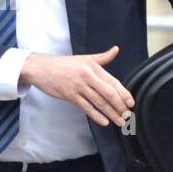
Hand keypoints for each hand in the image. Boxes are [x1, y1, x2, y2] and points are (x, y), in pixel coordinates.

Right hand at [20, 46, 134, 126]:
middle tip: (128, 115)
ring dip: (111, 113)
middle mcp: (87, 76)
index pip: (113, 82)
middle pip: (108, 93)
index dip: (123, 94)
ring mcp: (78, 86)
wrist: (41, 68)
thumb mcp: (84, 58)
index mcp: (93, 67)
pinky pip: (85, 107)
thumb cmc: (64, 64)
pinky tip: (104, 122)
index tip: (131, 103)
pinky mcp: (69, 95)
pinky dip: (96, 115)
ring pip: (98, 102)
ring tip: (120, 121)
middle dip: (120, 106)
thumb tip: (116, 49)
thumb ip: (102, 57)